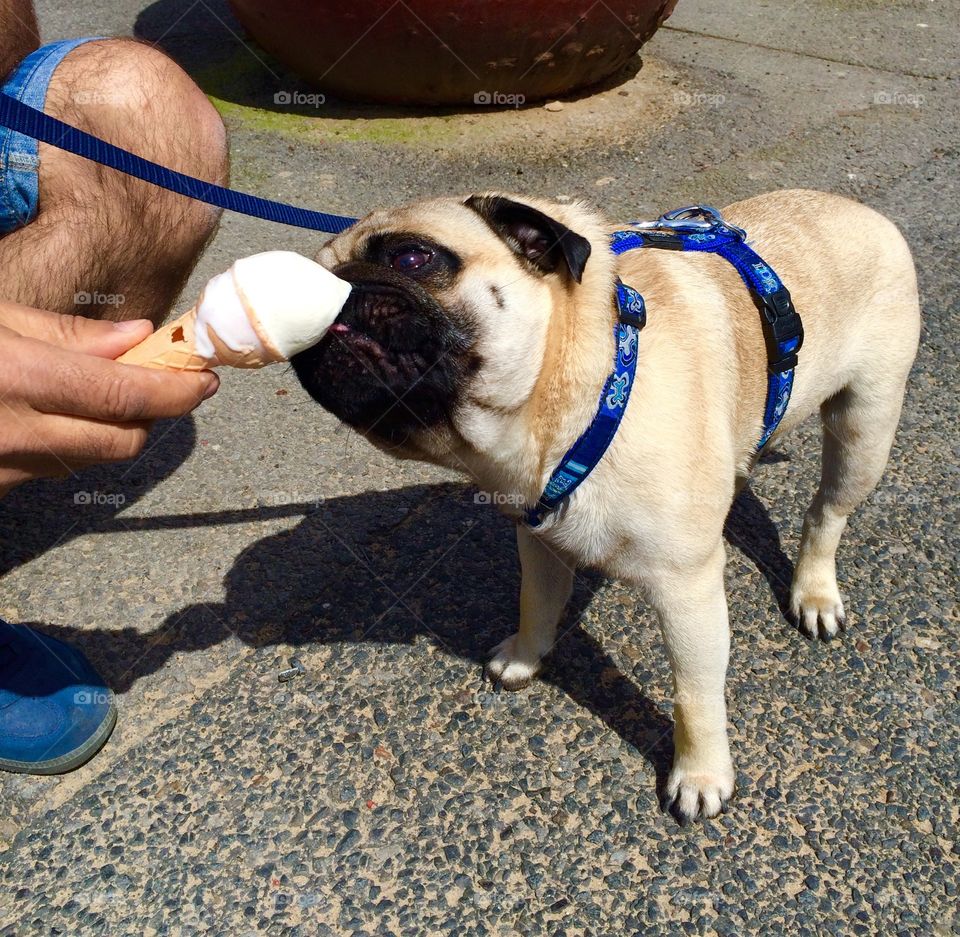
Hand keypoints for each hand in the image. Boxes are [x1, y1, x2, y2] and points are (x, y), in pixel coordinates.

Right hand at [0, 302, 218, 495]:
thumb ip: (67, 332)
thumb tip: (139, 337)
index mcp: (16, 377)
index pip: (124, 396)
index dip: (175, 391)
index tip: (204, 379)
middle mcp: (15, 434)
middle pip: (122, 440)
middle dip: (154, 414)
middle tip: (164, 386)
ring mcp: (3, 470)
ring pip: (92, 459)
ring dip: (112, 429)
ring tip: (103, 394)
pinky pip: (54, 470)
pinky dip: (71, 444)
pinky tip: (55, 416)